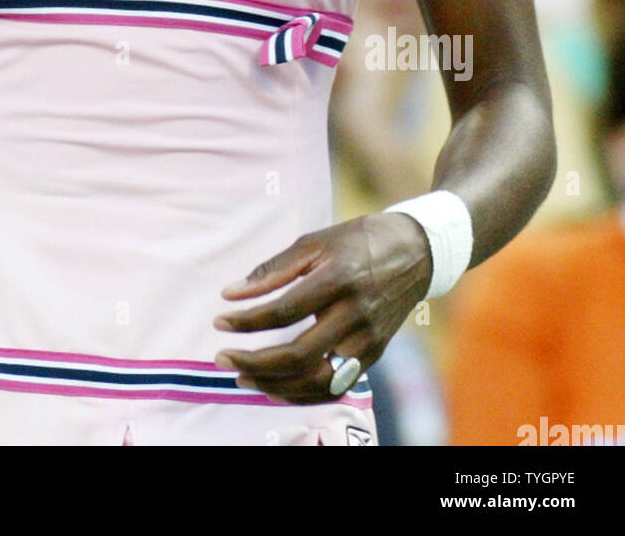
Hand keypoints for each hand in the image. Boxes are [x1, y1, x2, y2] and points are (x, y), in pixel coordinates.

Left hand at [212, 212, 432, 404]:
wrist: (415, 253)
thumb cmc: (357, 241)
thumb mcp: (314, 242)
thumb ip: (273, 269)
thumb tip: (231, 293)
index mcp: (338, 279)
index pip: (285, 311)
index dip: (248, 321)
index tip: (220, 320)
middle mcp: (355, 315)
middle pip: (299, 355)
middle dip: (254, 362)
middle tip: (221, 358)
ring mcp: (368, 340)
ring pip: (317, 381)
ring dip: (274, 384)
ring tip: (242, 377)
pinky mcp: (374, 355)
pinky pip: (334, 386)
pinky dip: (302, 394)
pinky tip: (274, 387)